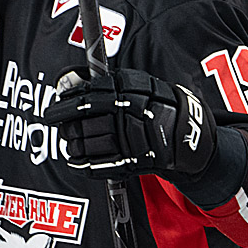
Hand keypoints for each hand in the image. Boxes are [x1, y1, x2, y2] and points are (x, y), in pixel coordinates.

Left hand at [45, 68, 216, 181]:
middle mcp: (132, 109)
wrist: (193, 135)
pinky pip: (103, 163)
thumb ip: (109, 85)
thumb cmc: (161, 106)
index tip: (57, 104)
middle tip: (53, 120)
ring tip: (67, 140)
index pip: (89, 95)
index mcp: (131, 87)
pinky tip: (76, 159)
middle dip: (64, 120)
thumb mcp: (140, 85)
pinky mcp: (137, 160)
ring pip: (91, 140)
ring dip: (73, 141)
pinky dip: (85, 163)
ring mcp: (135, 136)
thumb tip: (71, 83)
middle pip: (86, 116)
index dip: (68, 102)